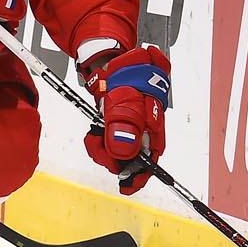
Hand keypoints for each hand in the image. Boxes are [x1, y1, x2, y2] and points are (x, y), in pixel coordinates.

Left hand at [81, 45, 169, 192]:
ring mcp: (132, 130)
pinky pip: (109, 143)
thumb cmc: (125, 76)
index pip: (151, 161)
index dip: (138, 175)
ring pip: (118, 152)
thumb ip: (123, 126)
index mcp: (153, 128)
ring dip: (102, 147)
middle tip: (96, 144)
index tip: (125, 185)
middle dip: (111, 158)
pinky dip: (99, 140)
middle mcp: (145, 132)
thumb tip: (123, 153)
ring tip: (93, 134)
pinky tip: (94, 131)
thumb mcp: (123, 100)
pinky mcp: (119, 126)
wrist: (113, 61)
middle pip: (132, 160)